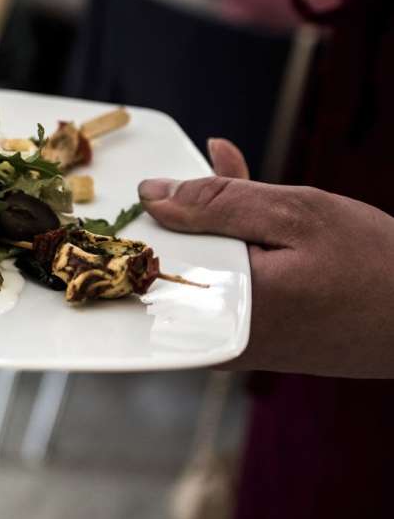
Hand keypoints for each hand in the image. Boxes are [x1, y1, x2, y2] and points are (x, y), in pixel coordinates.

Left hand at [138, 139, 393, 377]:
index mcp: (223, 311)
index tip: (148, 187)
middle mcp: (220, 340)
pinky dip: (233, 250)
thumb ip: (218, 202)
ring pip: (199, 273)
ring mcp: (235, 347)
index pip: (151, 262)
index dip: (147, 219)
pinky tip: (247, 213)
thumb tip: (152, 194)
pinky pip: (223, 288)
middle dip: (183, 215)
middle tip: (192, 172)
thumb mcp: (298, 215)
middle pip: (173, 266)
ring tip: (225, 171)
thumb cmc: (378, 268)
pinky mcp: (253, 345)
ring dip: (212, 227)